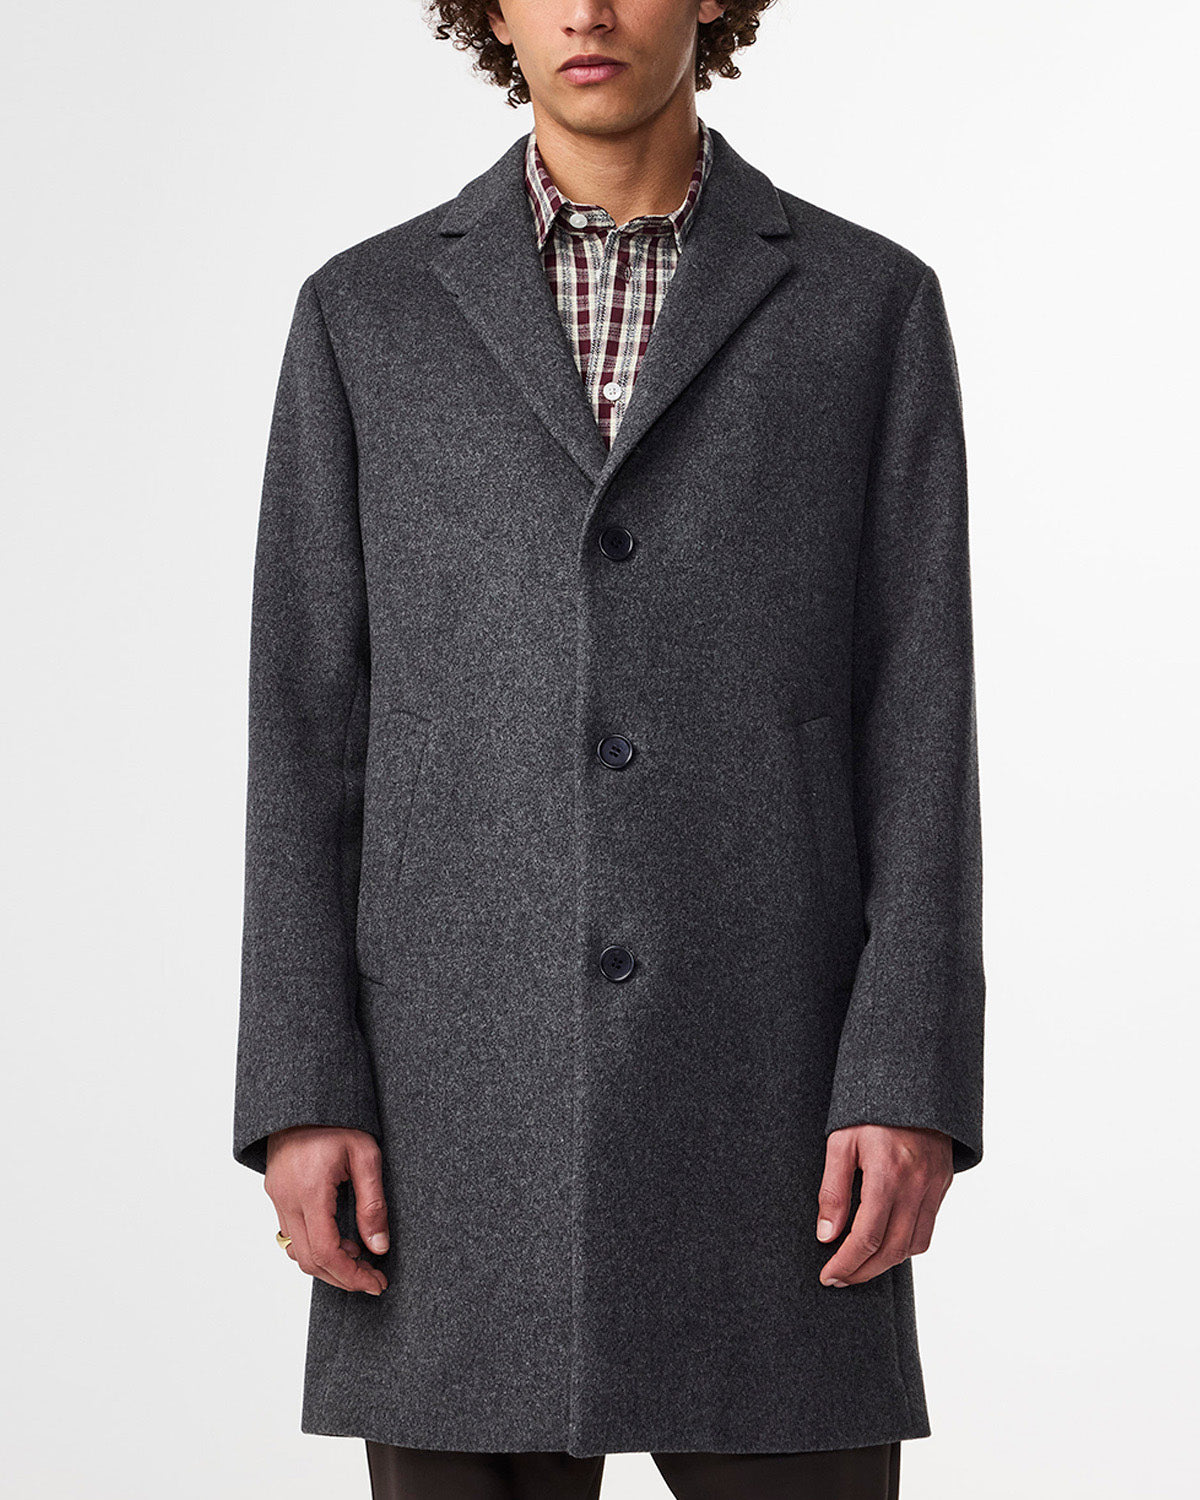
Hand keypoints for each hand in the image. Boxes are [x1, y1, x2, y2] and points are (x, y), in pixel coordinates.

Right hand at [265, 1126, 389, 1295]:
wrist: (303, 1098)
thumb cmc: (337, 1120)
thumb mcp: (366, 1155)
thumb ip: (373, 1203)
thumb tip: (379, 1247)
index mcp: (310, 1190)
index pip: (326, 1252)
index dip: (351, 1276)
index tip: (376, 1283)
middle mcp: (287, 1199)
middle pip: (308, 1261)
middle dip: (342, 1277)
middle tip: (372, 1278)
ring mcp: (277, 1197)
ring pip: (296, 1252)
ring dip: (327, 1264)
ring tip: (360, 1257)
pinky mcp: (276, 1194)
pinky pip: (291, 1234)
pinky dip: (314, 1247)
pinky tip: (339, 1238)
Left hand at [815, 1125, 952, 1286]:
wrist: (912, 1084)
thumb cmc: (870, 1111)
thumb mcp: (840, 1142)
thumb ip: (833, 1190)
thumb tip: (827, 1236)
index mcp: (888, 1173)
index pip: (867, 1237)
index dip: (847, 1263)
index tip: (828, 1276)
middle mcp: (916, 1184)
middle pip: (891, 1250)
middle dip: (863, 1272)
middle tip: (840, 1279)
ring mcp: (934, 1186)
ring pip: (913, 1245)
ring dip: (885, 1263)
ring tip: (859, 1265)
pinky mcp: (942, 1184)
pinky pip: (926, 1229)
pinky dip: (905, 1244)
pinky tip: (884, 1242)